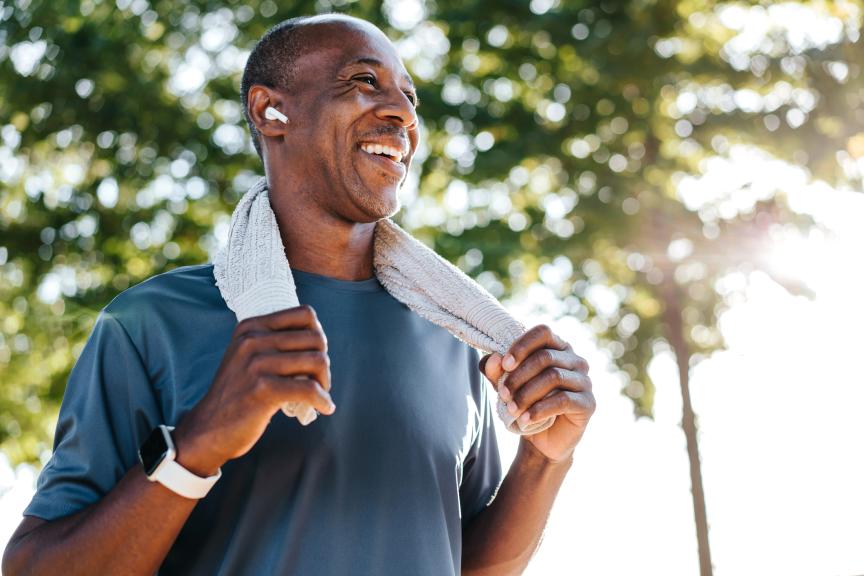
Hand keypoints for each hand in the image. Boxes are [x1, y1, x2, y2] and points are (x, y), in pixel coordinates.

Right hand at [173, 305, 333, 475]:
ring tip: (320, 395)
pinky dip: (323, 400)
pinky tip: (324, 408)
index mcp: (251, 327)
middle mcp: (253, 340)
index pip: (304, 314)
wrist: (208, 427)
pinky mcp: (264, 389)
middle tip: (319, 381)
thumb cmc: (237, 393)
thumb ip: (273, 342)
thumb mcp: (247, 356)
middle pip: (315, 338)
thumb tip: (319, 338)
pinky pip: (310, 389)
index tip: (315, 355)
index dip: (318, 335)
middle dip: (323, 362)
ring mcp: (257, 364)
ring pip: (317, 361)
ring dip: (325, 382)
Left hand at [480, 325, 594, 463]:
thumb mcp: (506, 385)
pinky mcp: (588, 403)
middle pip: (545, 357)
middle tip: (503, 394)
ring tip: (512, 409)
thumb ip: (496, 371)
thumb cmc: (526, 403)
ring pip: (553, 377)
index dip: (522, 346)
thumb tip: (494, 358)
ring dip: (527, 394)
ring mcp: (584, 381)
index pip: (543, 332)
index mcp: (557, 348)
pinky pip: (563, 400)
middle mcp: (575, 360)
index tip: (505, 365)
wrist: (543, 439)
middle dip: (519, 376)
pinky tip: (525, 419)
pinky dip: (540, 410)